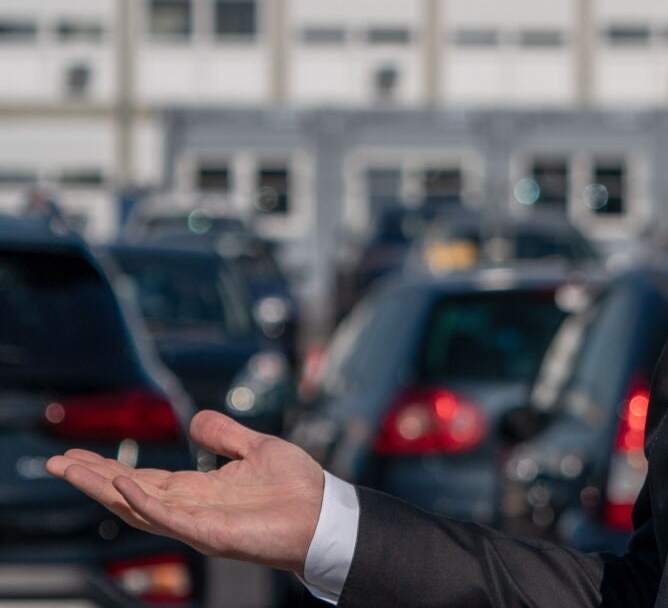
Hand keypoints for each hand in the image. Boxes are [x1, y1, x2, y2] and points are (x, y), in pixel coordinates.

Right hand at [46, 410, 325, 573]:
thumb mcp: (257, 449)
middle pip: (129, 493)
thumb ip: (225, 436)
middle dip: (91, 478)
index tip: (75, 455)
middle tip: (55, 462)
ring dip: (103, 488)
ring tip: (71, 470)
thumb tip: (196, 420)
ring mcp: (197, 522)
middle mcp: (190, 507)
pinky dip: (143, 501)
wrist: (326, 515)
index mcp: (199, 490)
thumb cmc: (298, 489)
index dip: (108, 468)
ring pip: (138, 505)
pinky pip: (169, 516)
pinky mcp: (211, 532)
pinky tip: (121, 484)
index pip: (142, 479)